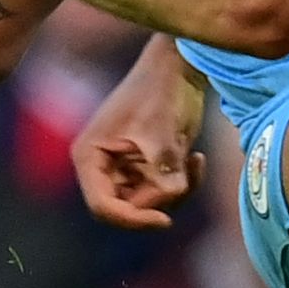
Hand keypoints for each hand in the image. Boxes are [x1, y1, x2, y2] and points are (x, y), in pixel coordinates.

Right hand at [71, 43, 210, 228]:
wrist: (180, 67)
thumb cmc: (162, 91)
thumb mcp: (163, 133)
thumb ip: (164, 170)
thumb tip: (171, 197)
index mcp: (90, 156)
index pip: (102, 206)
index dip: (132, 219)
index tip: (164, 220)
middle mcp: (102, 165)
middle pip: (128, 208)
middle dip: (161, 199)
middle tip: (184, 177)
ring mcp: (125, 166)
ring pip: (149, 202)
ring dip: (176, 190)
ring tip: (193, 161)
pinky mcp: (146, 165)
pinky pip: (163, 190)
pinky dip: (183, 182)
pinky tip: (197, 158)